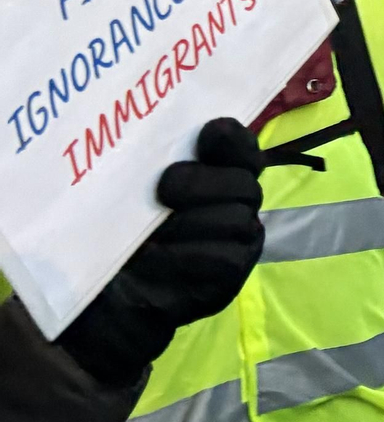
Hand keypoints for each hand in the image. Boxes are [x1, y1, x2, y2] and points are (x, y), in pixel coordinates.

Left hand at [58, 119, 263, 385]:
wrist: (101, 299)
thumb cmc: (113, 233)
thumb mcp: (124, 190)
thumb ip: (150, 161)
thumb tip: (150, 122)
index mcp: (218, 172)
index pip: (242, 147)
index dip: (232, 139)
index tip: (207, 132)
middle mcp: (236, 204)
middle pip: (243, 184)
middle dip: (203, 183)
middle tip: (164, 188)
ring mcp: (238, 243)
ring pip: (236, 220)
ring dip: (188, 224)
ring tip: (148, 237)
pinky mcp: (229, 280)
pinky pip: (223, 260)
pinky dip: (184, 258)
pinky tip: (152, 258)